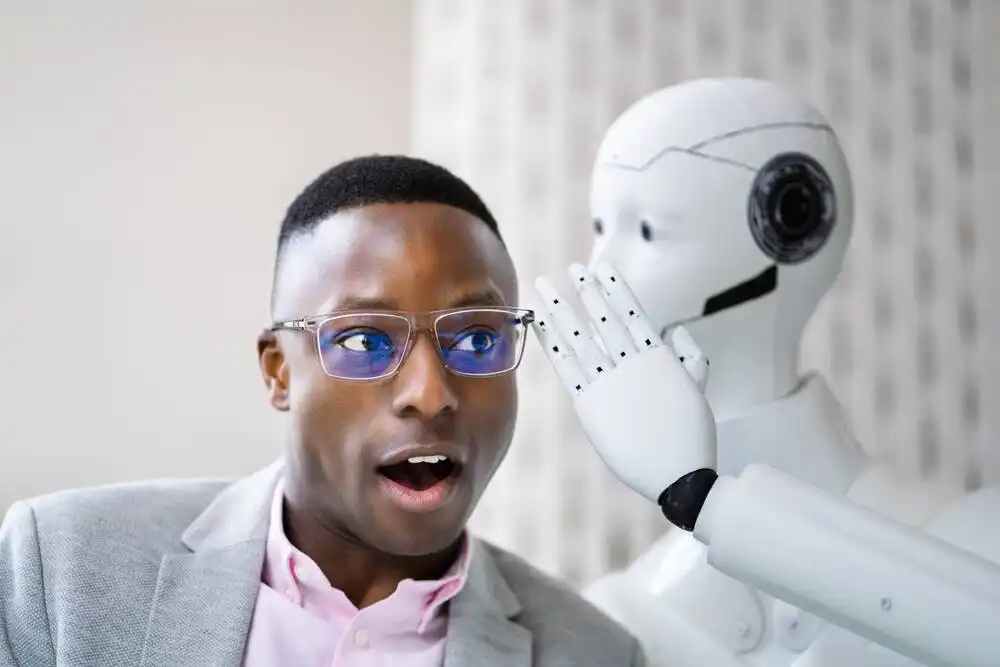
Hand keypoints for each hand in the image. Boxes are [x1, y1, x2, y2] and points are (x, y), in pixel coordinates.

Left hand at [531, 262, 716, 502]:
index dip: (614, 289)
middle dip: (585, 291)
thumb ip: (691, 359)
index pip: (631, 313)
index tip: (601, 269)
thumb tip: (676, 331)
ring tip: (545, 286)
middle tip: (570, 268)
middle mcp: (633, 363)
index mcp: (658, 357)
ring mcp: (611, 382)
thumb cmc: (691, 437)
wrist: (679, 475)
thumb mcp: (697, 392)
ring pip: (579, 336)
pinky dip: (550, 341)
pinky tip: (538, 323)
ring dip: (560, 308)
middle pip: (603, 319)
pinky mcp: (591, 403)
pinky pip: (565, 365)